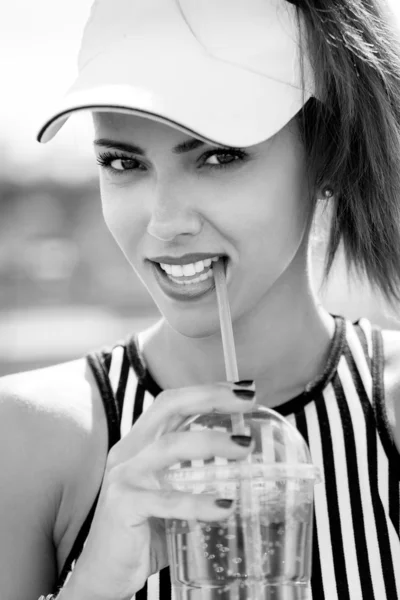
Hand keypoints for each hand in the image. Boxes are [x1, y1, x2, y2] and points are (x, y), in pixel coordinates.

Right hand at [62, 382, 254, 599]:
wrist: (105, 573)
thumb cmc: (145, 530)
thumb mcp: (168, 491)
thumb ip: (192, 473)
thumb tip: (244, 461)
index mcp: (139, 443)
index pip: (172, 402)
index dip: (206, 390)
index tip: (243, 389)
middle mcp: (129, 451)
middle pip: (169, 406)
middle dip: (211, 397)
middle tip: (249, 400)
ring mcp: (123, 476)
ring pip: (170, 445)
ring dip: (212, 442)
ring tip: (245, 447)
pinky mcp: (123, 505)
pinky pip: (166, 500)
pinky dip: (198, 502)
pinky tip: (225, 506)